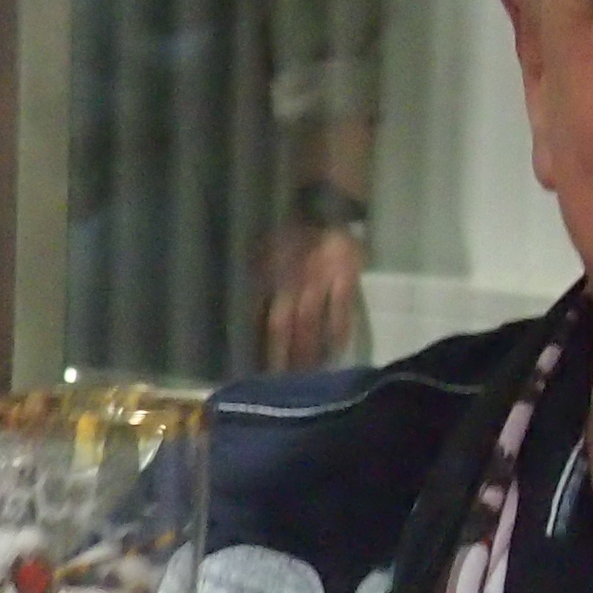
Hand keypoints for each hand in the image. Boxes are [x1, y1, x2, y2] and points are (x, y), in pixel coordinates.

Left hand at [259, 221, 362, 370]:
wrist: (323, 206)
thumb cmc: (289, 234)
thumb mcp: (262, 255)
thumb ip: (256, 283)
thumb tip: (248, 317)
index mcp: (267, 278)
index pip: (258, 319)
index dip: (256, 345)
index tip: (254, 371)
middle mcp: (289, 284)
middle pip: (281, 328)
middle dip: (280, 358)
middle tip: (281, 386)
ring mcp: (318, 282)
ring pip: (309, 325)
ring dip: (307, 353)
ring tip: (307, 378)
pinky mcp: (344, 279)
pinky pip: (340, 312)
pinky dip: (337, 334)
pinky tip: (336, 353)